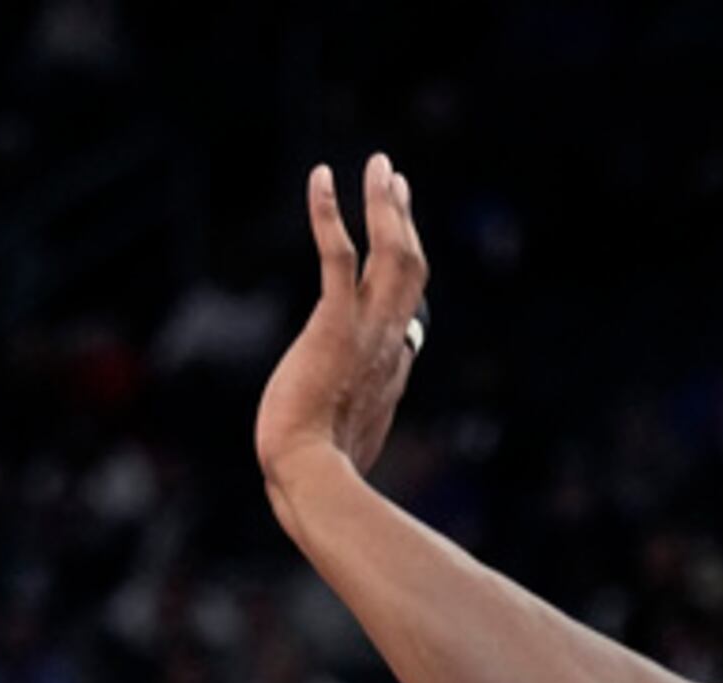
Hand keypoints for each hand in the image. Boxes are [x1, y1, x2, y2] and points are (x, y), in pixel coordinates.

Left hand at [256, 155, 431, 493]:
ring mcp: (367, 331)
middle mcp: (390, 343)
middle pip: (412, 268)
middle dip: (404, 220)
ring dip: (386, 204)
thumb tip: (341, 444)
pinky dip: (331, 213)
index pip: (407, 311)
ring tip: (379, 165)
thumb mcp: (345, 446)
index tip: (398, 237)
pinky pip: (338, 256)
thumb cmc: (317, 472)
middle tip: (395, 180)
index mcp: (392, 370)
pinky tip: (322, 178)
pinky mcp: (333, 324)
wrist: (311, 477)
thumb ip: (350, 428)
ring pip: (391, 252)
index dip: (403, 271)